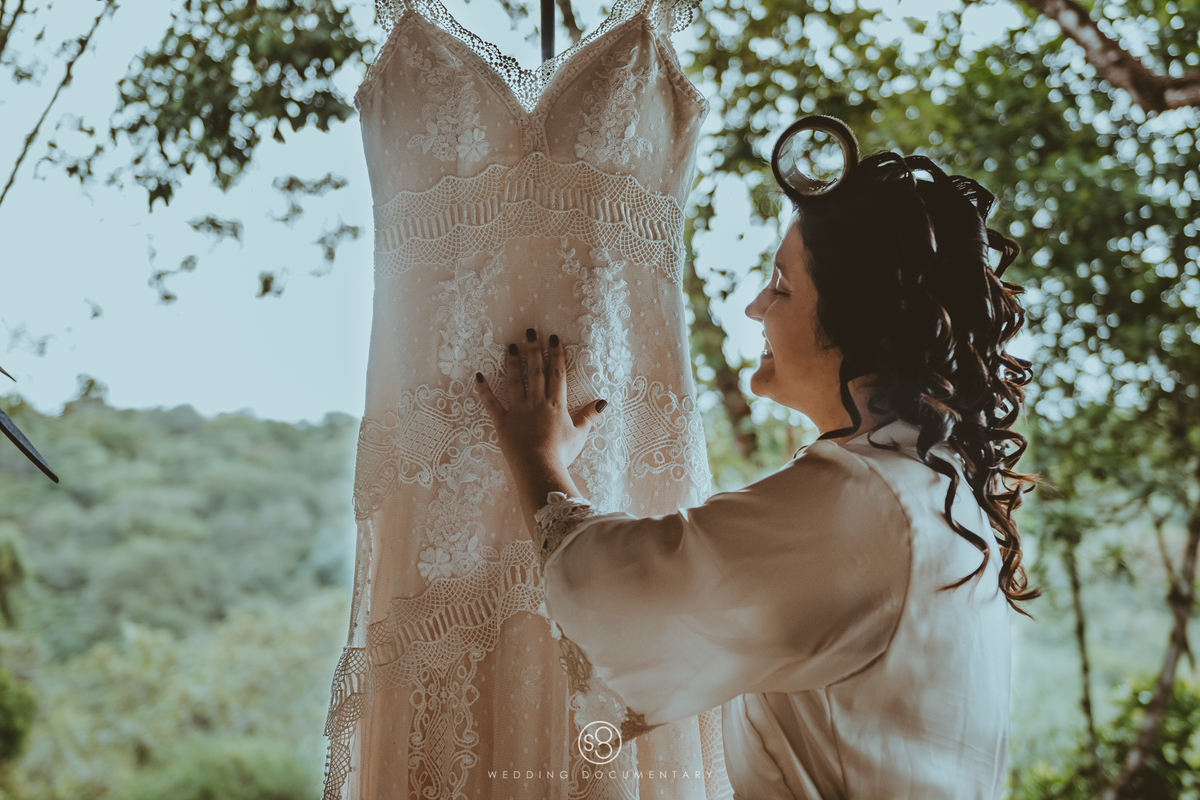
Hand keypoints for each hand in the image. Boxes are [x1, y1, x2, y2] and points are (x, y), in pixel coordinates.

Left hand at [476, 328, 606, 481]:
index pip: (557, 373)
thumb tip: (603, 402)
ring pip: (514, 381)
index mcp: (556, 404)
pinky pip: (491, 403)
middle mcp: (537, 402)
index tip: (553, 339)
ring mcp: (518, 410)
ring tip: (510, 346)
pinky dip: (484, 390)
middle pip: (535, 371)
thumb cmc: (561, 453)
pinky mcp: (503, 422)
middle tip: (530, 332)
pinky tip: (479, 376)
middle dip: (533, 350)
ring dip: (512, 363)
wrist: (539, 468)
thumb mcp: (579, 434)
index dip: (556, 355)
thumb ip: (589, 416)